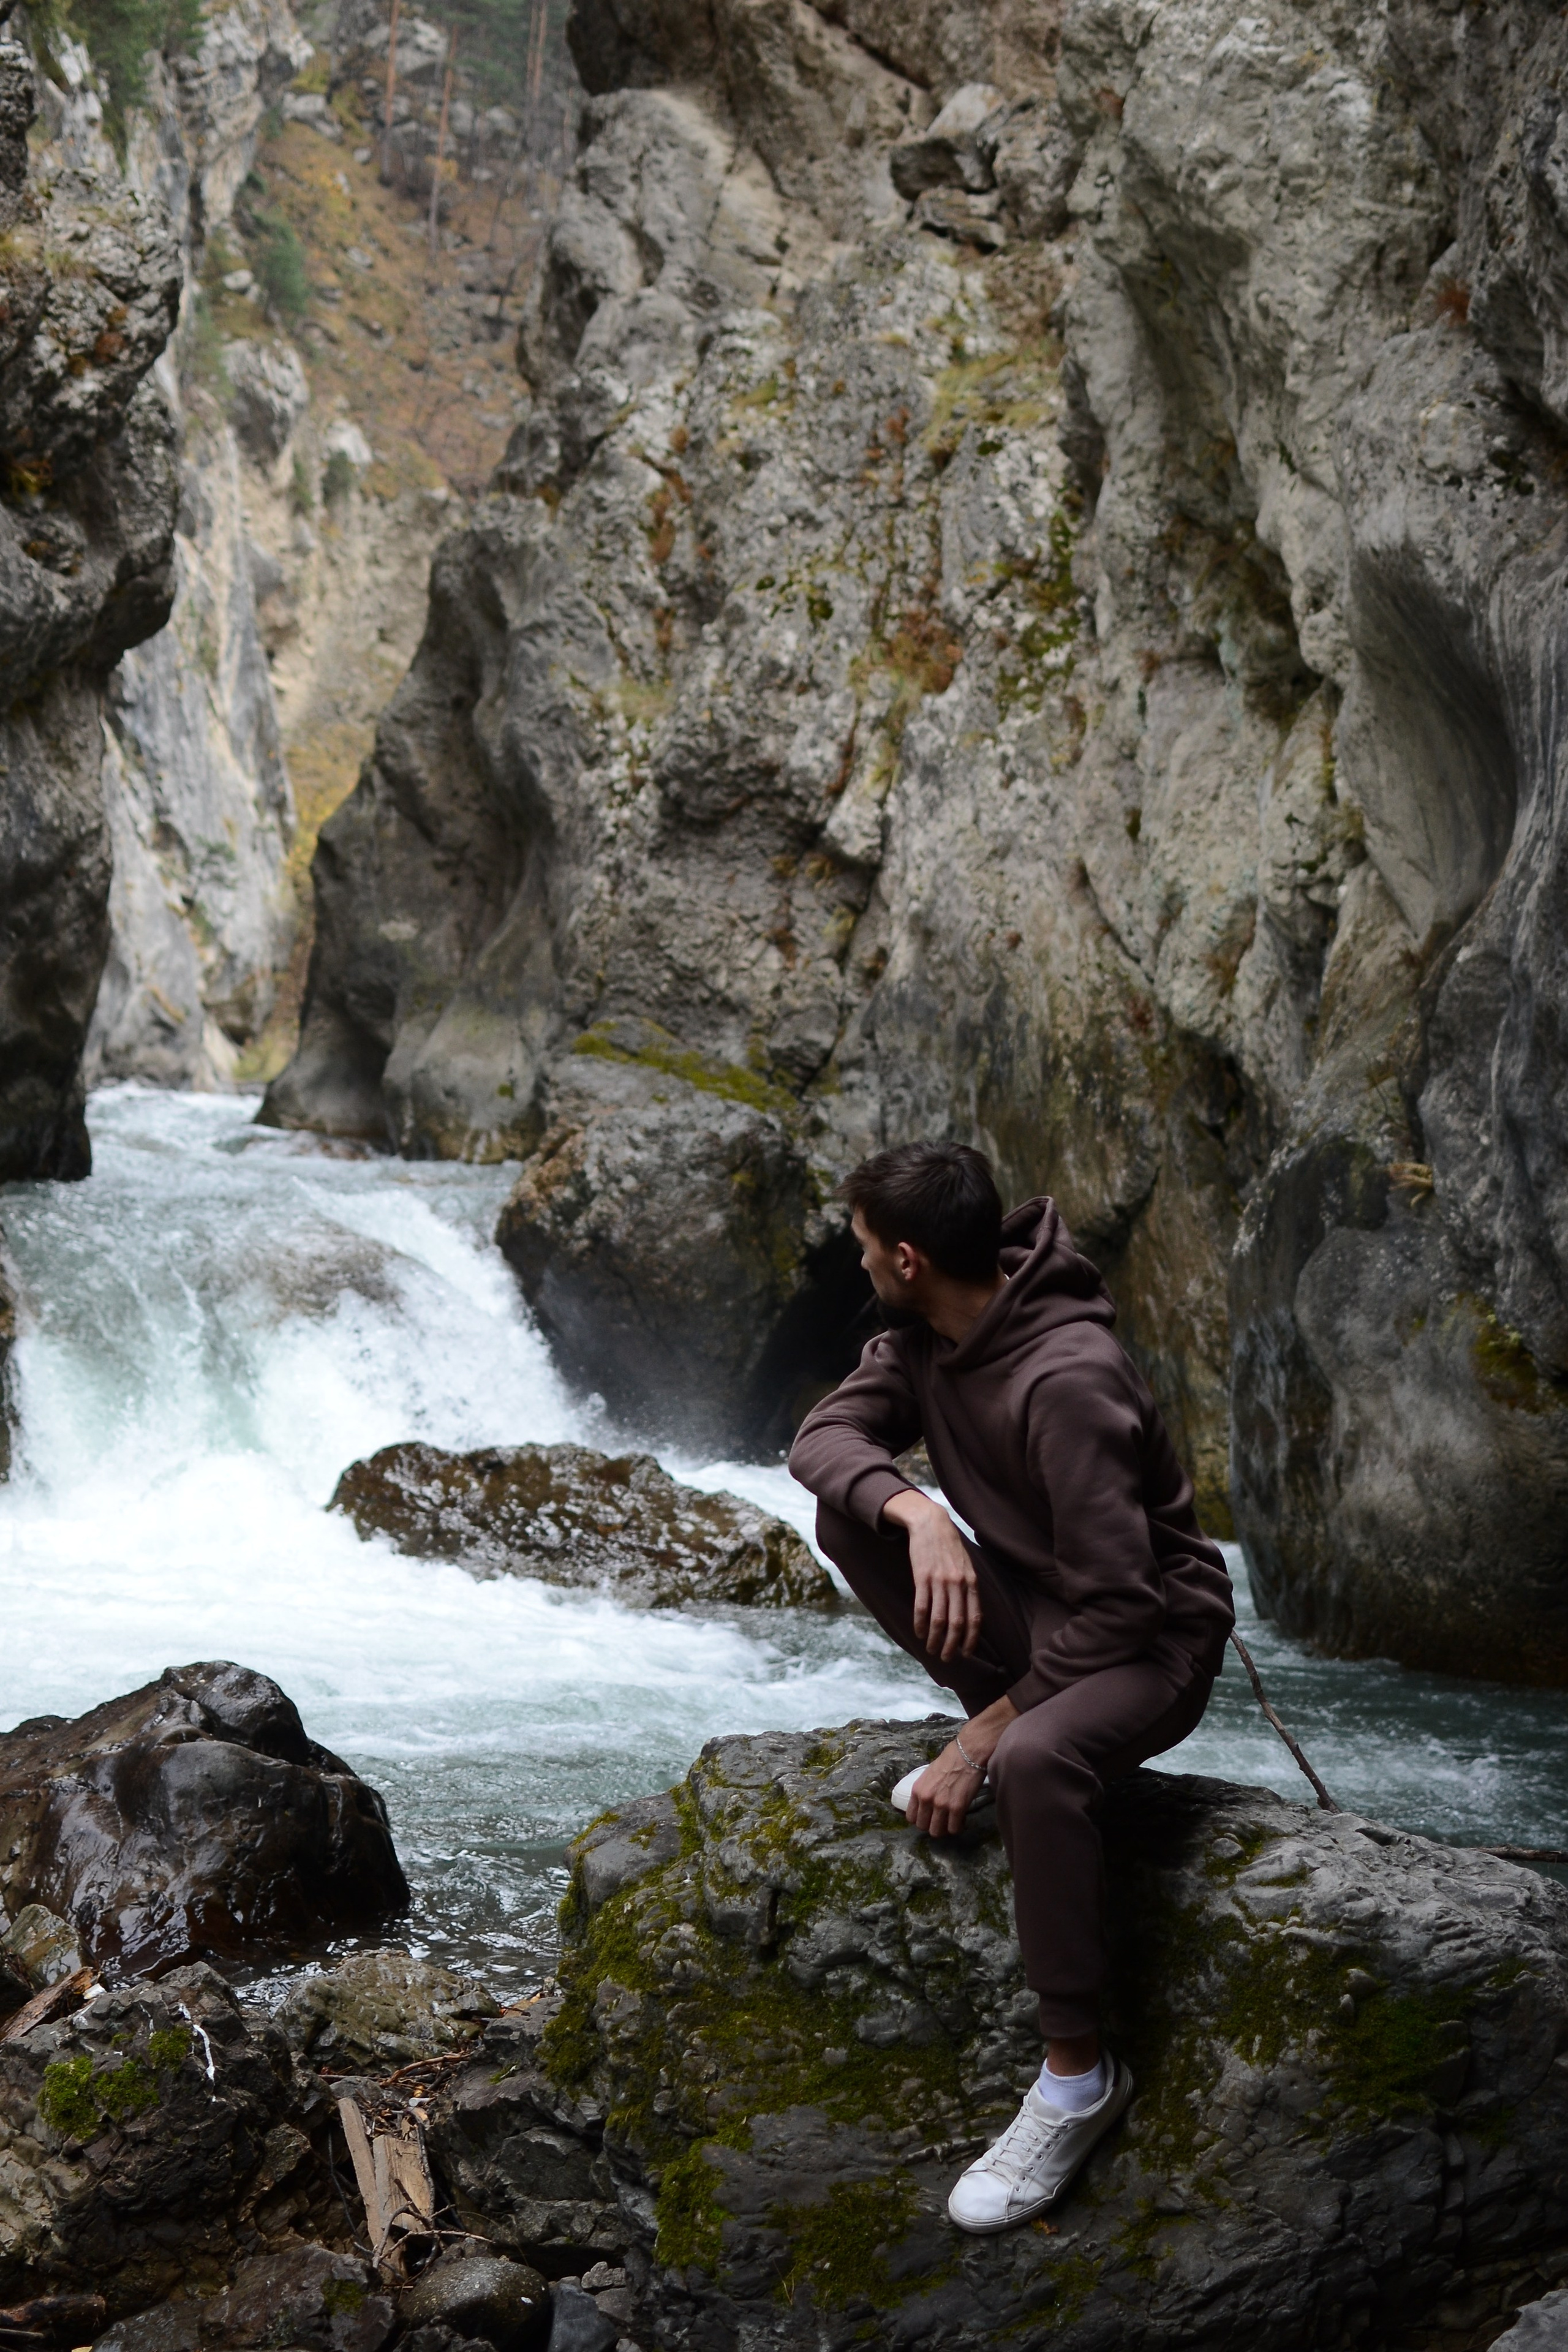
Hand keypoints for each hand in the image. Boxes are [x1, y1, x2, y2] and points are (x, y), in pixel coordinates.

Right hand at [882, 1490, 980, 1660]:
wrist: (930, 1523)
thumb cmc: (949, 1546)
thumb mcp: (967, 1564)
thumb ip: (969, 1587)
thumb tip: (971, 1613)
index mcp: (971, 1582)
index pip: (975, 1617)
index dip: (971, 1639)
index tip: (967, 1653)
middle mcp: (958, 1584)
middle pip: (957, 1623)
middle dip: (952, 1645)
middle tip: (947, 1658)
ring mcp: (939, 1581)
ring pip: (939, 1619)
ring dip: (935, 1638)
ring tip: (931, 1649)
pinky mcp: (922, 1577)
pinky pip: (921, 1606)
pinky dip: (920, 1623)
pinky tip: (919, 1632)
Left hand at [906, 1697, 1017, 1835]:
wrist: (968, 1752)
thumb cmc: (950, 1759)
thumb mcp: (929, 1774)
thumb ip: (925, 1790)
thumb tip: (926, 1803)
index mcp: (917, 1790)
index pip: (911, 1817)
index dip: (921, 1820)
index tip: (929, 1818)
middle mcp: (926, 1799)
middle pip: (923, 1827)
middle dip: (933, 1826)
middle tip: (942, 1820)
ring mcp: (941, 1805)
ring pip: (937, 1832)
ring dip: (945, 1829)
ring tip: (952, 1822)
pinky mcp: (957, 1808)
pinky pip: (954, 1829)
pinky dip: (958, 1827)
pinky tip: (962, 1819)